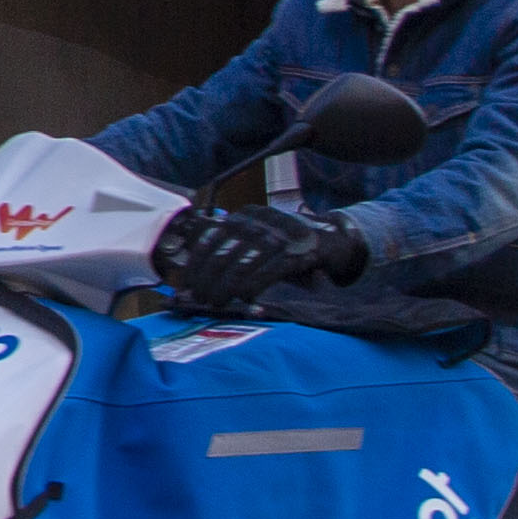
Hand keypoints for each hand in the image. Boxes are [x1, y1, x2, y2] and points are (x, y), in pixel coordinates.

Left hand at [155, 202, 361, 309]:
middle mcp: (259, 220)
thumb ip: (230, 250)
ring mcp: (279, 234)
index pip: (210, 237)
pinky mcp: (298, 250)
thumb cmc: (286, 246)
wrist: (332, 239)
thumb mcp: (256, 241)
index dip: (195, 263)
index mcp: (245, 215)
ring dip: (225, 287)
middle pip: (222, 252)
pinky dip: (254, 286)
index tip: (185, 283)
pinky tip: (244, 298)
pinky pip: (269, 270)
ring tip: (215, 303)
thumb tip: (195, 273)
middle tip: (199, 299)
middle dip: (207, 279)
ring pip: (242, 263)